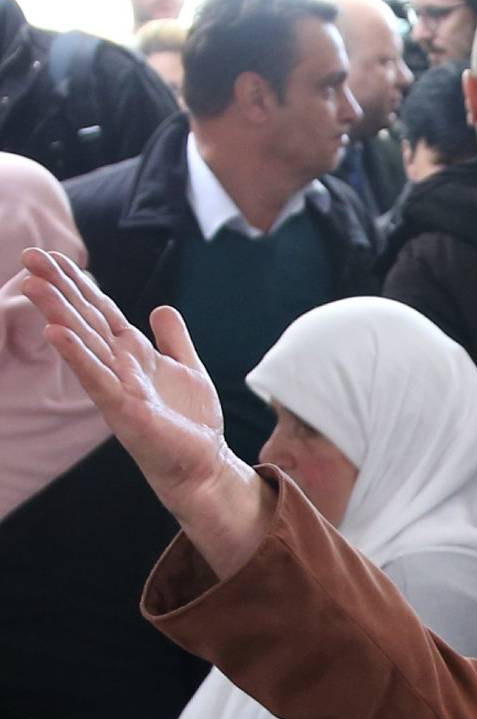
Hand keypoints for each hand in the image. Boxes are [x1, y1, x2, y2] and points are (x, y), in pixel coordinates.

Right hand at [18, 248, 270, 576]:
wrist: (204, 464)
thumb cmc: (190, 422)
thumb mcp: (187, 369)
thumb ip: (174, 339)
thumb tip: (161, 308)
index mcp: (133, 353)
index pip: (101, 309)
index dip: (79, 282)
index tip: (53, 255)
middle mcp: (119, 366)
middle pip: (85, 317)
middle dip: (59, 287)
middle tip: (30, 254)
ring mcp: (118, 386)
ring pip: (85, 341)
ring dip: (59, 312)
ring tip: (34, 284)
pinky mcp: (123, 409)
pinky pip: (96, 377)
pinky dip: (77, 355)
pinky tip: (56, 333)